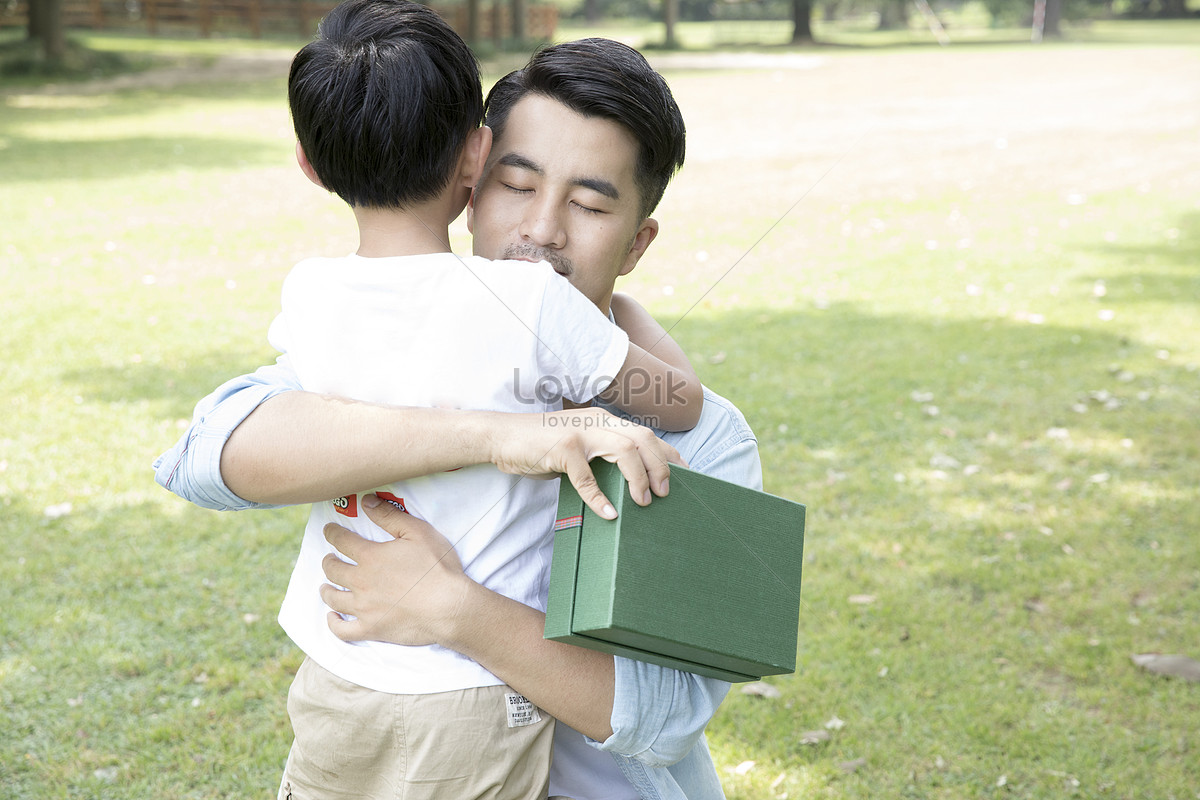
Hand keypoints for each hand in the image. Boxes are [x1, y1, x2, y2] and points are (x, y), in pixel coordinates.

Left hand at [320, 495, 469, 645]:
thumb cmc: (437, 568)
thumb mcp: (418, 532)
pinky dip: (334, 623)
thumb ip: (390, 516)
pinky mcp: (371, 629)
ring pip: (334, 598)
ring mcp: (364, 608)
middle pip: (333, 570)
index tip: (328, 530)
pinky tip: (333, 617)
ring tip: (325, 585)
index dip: (333, 533)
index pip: (342, 541)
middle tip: (328, 558)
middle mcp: (361, 582)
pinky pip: (343, 630)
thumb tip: (366, 502)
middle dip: (328, 561)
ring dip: (326, 590)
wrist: (449, 607)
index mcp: (371, 556)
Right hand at [489, 408, 684, 519]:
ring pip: (624, 450)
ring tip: (644, 501)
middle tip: (666, 492)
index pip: (646, 434)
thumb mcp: (578, 445)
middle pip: (643, 438)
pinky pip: (587, 477)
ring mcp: (580, 433)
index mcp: (604, 420)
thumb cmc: (540, 446)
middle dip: (661, 466)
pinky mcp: (562, 449)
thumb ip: (601, 455)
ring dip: (639, 477)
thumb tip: (628, 481)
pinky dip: (599, 498)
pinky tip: (608, 514)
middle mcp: (597, 421)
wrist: (501, 436)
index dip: (669, 454)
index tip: (686, 474)